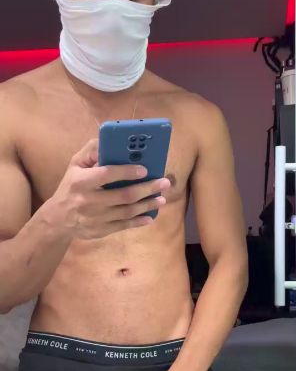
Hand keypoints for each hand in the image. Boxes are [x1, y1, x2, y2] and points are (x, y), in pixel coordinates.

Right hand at [49, 138, 170, 239]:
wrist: (58, 219)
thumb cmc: (71, 186)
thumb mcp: (75, 165)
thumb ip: (91, 151)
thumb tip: (109, 140)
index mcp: (82, 182)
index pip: (107, 175)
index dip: (127, 172)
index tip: (144, 169)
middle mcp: (89, 201)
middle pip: (124, 196)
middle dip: (147, 189)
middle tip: (164, 183)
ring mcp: (96, 218)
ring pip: (127, 212)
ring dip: (147, 205)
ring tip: (162, 199)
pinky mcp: (101, 230)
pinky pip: (124, 226)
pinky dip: (139, 221)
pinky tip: (150, 216)